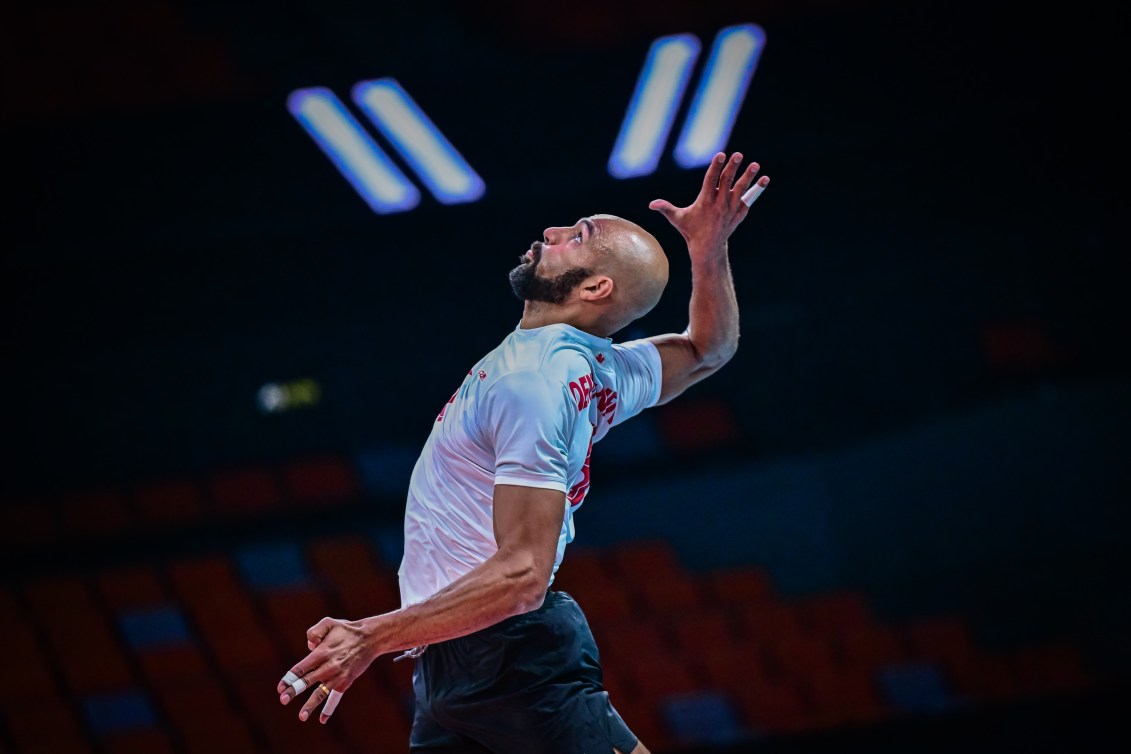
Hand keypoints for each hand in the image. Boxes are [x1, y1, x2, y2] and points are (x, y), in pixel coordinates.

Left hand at [276, 616, 376, 723]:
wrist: (370, 639)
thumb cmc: (347, 630)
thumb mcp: (328, 623)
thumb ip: (314, 632)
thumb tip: (308, 647)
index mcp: (321, 653)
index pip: (300, 668)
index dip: (289, 678)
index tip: (280, 687)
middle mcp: (328, 666)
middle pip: (307, 681)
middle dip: (293, 691)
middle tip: (283, 699)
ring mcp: (337, 676)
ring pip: (320, 694)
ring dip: (310, 705)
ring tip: (301, 716)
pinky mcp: (346, 682)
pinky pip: (335, 698)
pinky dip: (329, 709)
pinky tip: (322, 720)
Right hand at [649, 152, 768, 255]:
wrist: (707, 248)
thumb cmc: (690, 230)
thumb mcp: (677, 219)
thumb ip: (665, 209)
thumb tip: (651, 204)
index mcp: (705, 202)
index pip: (711, 180)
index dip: (716, 167)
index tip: (721, 155)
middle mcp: (719, 204)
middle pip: (727, 182)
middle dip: (732, 168)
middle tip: (738, 155)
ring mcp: (731, 209)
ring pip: (741, 189)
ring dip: (749, 177)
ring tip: (755, 165)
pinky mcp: (739, 213)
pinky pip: (749, 199)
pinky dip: (757, 190)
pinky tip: (764, 179)